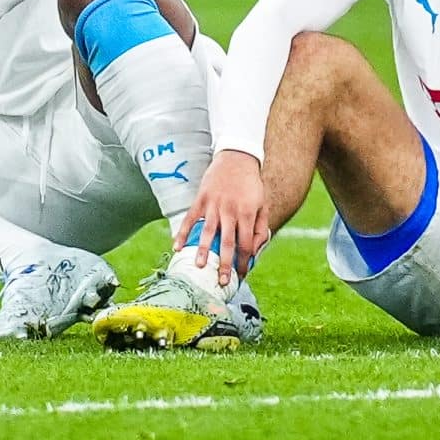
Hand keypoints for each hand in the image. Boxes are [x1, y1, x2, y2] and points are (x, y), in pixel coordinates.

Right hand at [178, 152, 269, 285]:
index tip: (241, 276)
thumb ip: (260, 229)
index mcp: (247, 213)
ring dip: (203, 250)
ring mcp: (214, 204)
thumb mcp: (262, 205)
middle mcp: (230, 210)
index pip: (245, 244)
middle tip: (221, 282)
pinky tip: (177, 247)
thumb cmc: (251, 185)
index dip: (244, 262)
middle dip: (224, 263)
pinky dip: (182, 232)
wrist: (238, 157)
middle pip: (227, 242)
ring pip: (207, 232)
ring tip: (199, 267)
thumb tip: (254, 252)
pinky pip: (190, 218)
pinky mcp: (201, 198)